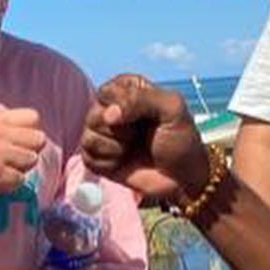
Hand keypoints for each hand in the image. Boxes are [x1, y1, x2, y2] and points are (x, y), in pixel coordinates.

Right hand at [0, 109, 45, 206]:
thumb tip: (19, 143)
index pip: (32, 116)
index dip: (29, 134)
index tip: (18, 146)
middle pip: (38, 140)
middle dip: (28, 154)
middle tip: (10, 165)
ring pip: (31, 161)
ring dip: (18, 172)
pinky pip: (19, 181)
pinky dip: (8, 187)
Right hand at [82, 76, 209, 204]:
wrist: (182, 179)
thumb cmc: (180, 141)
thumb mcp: (172, 109)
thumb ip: (142, 99)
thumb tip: (109, 115)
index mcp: (127, 90)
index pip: (107, 92)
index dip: (122, 107)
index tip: (144, 118)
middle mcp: (111, 109)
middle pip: (93, 115)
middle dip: (118, 131)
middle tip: (139, 136)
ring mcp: (102, 134)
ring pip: (88, 137)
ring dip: (114, 148)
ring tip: (132, 149)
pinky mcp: (97, 158)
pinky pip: (87, 157)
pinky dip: (108, 163)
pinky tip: (124, 163)